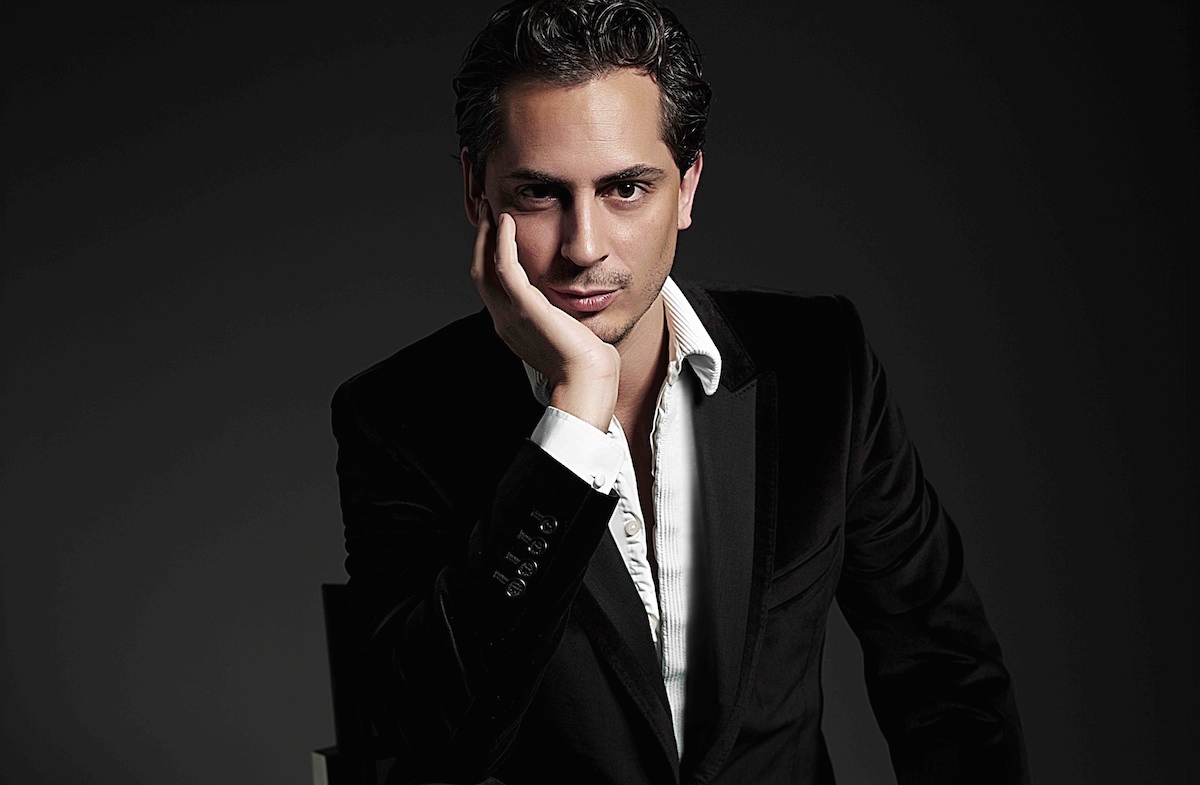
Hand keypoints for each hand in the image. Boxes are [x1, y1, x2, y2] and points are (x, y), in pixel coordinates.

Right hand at [470, 198, 619, 431]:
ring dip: (486, 235)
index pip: (491, 284)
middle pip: (480, 272)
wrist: (588, 379)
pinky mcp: (524, 307)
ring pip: (484, 266)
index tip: (497, 230)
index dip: (489, 255)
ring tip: (492, 209)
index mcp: (512, 326)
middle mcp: (504, 319)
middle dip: (481, 240)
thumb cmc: (586, 361)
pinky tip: (507, 222)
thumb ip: (558, 312)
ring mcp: (510, 314)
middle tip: (487, 211)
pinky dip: (502, 242)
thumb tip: (570, 299)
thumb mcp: (565, 330)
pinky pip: (505, 267)